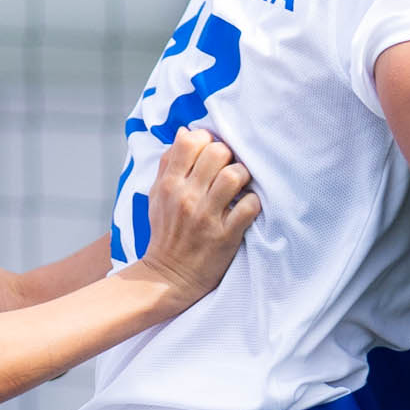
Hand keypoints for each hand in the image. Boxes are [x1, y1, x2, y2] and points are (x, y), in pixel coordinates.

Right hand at [130, 126, 259, 301]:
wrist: (167, 277)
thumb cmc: (165, 232)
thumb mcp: (156, 195)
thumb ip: (168, 163)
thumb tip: (184, 132)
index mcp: (169, 183)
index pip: (191, 141)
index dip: (207, 140)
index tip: (212, 154)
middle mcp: (187, 196)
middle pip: (217, 153)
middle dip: (229, 157)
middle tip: (229, 170)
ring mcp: (206, 216)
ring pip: (235, 176)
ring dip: (243, 177)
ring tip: (240, 188)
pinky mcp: (225, 236)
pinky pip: (249, 207)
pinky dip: (253, 203)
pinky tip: (246, 207)